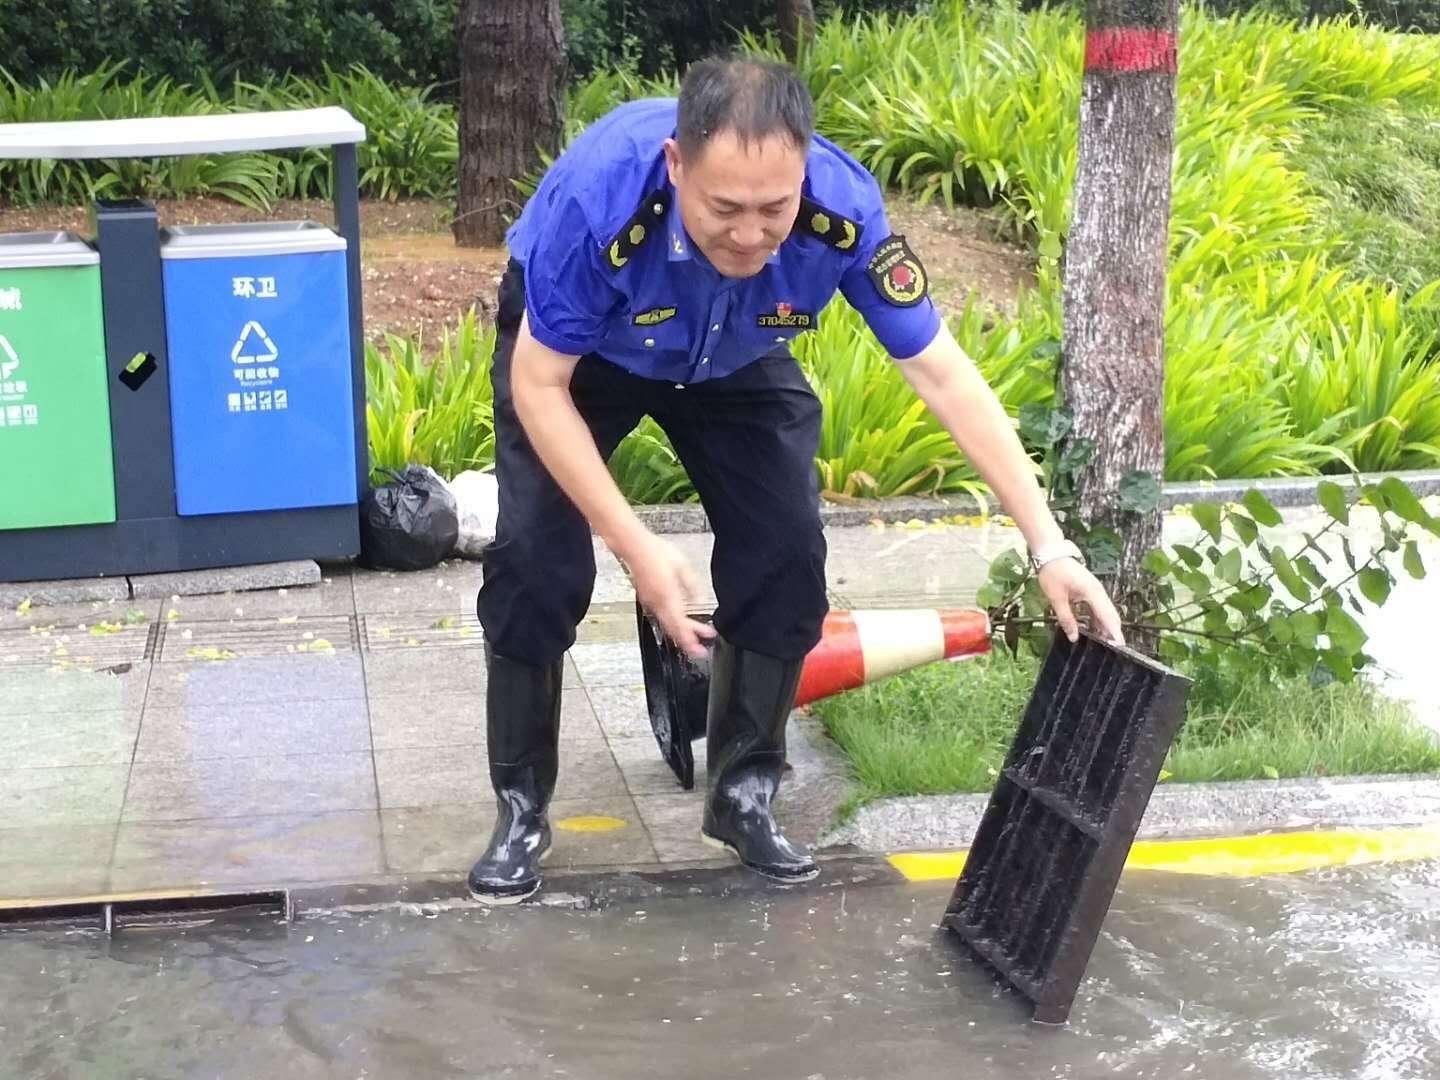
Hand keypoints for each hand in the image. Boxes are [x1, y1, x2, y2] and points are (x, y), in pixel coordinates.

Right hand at [617, 532, 716, 659]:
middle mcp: (657, 602)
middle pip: (673, 629)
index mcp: (667, 595)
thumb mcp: (682, 565)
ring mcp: (651, 602)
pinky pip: (662, 616)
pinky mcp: (648, 598)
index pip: (679, 624)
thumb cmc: (655, 552)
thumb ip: (692, 586)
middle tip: (699, 650)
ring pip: (667, 624)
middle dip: (687, 642)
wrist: (634, 547)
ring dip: (680, 634)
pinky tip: (680, 623)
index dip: (690, 639)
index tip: (700, 648)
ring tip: (694, 639)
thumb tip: (700, 599)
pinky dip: (672, 624)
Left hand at [1036, 558, 1125, 646]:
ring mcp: (1096, 591)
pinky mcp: (1091, 591)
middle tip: (1113, 651)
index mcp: (1093, 593)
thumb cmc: (1053, 574)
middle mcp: (1099, 592)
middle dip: (1112, 632)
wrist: (1051, 553)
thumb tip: (1074, 637)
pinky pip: (1099, 608)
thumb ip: (1066, 619)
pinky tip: (1094, 631)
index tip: (1119, 646)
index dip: (1113, 632)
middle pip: (1110, 615)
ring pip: (1105, 612)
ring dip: (1106, 627)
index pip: (1107, 616)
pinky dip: (1099, 620)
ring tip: (1104, 645)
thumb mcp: (1056, 599)